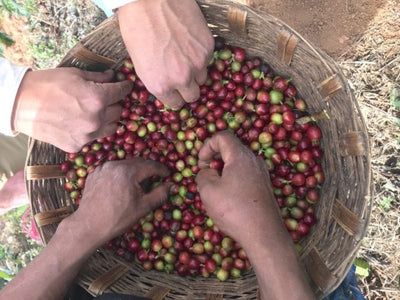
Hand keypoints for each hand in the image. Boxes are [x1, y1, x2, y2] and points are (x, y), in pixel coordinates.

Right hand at [13, 68, 131, 152]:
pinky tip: (79, 122)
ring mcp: (87, 135)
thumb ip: (98, 77)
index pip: (122, 92)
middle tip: (105, 98)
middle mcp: (96, 120)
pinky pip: (93, 138)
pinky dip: (91, 130)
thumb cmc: (47, 84)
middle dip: (114, 103)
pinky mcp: (77, 145)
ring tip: (95, 112)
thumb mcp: (75, 74)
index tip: (126, 86)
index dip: (125, 87)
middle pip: (119, 112)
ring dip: (107, 119)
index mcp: (98, 99)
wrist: (20, 103)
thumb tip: (113, 76)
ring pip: (111, 128)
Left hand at [70, 158, 171, 245]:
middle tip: (154, 182)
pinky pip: (112, 169)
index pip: (151, 165)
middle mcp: (115, 165)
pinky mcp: (94, 173)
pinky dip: (120, 174)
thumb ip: (160, 194)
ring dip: (134, 172)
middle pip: (138, 162)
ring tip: (137, 186)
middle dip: (148, 170)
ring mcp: (102, 168)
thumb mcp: (143, 207)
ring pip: (125, 164)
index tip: (168, 176)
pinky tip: (121, 187)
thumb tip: (172, 185)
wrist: (88, 226)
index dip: (162, 170)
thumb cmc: (117, 218)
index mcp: (128, 172)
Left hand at [118, 0, 213, 108]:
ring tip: (184, 54)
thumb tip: (170, 89)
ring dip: (196, 70)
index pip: (176, 104)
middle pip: (193, 96)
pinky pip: (208, 59)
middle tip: (183, 75)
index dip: (175, 96)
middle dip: (188, 88)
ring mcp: (197, 63)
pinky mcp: (207, 48)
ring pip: (203, 77)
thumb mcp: (141, 64)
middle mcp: (181, 79)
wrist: (149, 0)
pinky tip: (189, 40)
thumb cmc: (137, 29)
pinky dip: (201, 54)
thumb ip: (158, 81)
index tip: (176, 90)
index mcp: (160, 86)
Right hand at [196, 132, 314, 299]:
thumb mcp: (208, 191)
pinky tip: (229, 199)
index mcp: (241, 156)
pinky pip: (245, 175)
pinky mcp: (264, 187)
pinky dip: (233, 180)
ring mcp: (262, 174)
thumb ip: (203, 175)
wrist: (264, 233)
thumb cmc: (234, 210)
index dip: (207, 145)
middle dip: (214, 159)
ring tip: (215, 189)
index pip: (223, 137)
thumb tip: (208, 172)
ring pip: (238, 163)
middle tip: (205, 176)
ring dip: (223, 171)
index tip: (201, 163)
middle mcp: (254, 160)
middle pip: (231, 149)